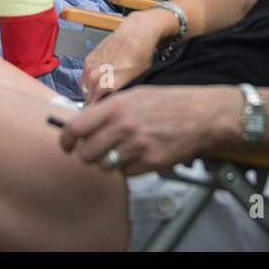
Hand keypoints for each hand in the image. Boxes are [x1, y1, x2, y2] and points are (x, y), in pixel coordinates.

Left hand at [58, 85, 242, 173]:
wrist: (203, 114)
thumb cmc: (170, 102)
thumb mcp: (136, 95)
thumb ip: (108, 110)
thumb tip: (84, 124)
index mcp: (116, 106)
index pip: (76, 128)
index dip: (66, 139)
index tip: (67, 144)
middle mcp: (124, 126)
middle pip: (87, 153)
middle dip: (87, 154)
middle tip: (94, 150)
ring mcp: (137, 146)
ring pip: (105, 165)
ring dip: (108, 161)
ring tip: (121, 150)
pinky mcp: (150, 163)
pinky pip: (126, 173)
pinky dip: (128, 167)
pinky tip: (139, 154)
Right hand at [80, 9, 172, 104]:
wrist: (135, 33)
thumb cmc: (141, 56)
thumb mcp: (137, 81)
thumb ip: (122, 96)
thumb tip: (116, 107)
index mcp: (109, 86)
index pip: (98, 109)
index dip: (102, 113)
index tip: (106, 115)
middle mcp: (96, 78)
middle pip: (89, 101)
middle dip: (95, 106)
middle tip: (104, 107)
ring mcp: (90, 68)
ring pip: (85, 90)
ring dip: (91, 95)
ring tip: (101, 96)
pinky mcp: (88, 60)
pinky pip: (83, 79)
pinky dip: (89, 83)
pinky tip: (98, 83)